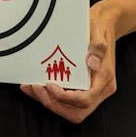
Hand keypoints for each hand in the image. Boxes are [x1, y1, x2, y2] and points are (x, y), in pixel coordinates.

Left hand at [21, 2, 118, 123]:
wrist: (105, 25)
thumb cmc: (100, 27)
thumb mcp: (99, 31)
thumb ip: (98, 46)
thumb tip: (92, 63)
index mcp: (105, 80)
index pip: (85, 99)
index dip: (65, 97)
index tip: (49, 85)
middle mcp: (99, 90)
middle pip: (77, 111)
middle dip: (54, 104)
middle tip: (36, 88)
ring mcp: (91, 90)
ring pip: (70, 109)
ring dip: (49, 102)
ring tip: (30, 87)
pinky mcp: (82, 87)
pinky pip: (66, 100)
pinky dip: (50, 96)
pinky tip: (35, 85)